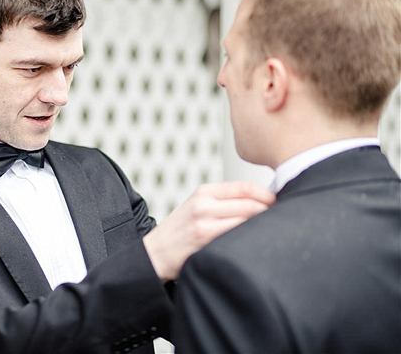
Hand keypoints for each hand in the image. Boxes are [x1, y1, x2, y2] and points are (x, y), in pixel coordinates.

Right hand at [143, 181, 274, 282]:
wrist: (155, 253)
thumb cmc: (181, 232)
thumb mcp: (197, 207)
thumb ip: (222, 202)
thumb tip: (260, 202)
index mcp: (204, 192)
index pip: (244, 187)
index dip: (266, 194)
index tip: (279, 202)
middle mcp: (203, 203)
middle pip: (249, 202)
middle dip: (270, 210)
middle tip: (284, 217)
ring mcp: (203, 220)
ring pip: (246, 217)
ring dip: (264, 224)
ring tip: (273, 230)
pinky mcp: (204, 238)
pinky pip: (236, 234)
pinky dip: (250, 236)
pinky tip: (256, 241)